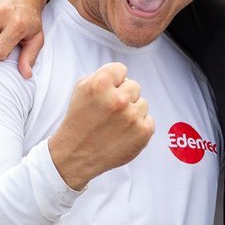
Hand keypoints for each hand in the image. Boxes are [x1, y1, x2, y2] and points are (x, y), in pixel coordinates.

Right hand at [47, 63, 154, 189]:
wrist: (76, 155)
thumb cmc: (79, 119)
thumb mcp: (81, 90)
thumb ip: (103, 75)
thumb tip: (124, 74)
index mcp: (100, 84)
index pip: (121, 69)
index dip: (113, 81)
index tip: (105, 93)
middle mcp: (118, 99)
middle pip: (134, 86)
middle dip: (123, 96)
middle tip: (108, 112)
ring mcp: (132, 117)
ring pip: (142, 103)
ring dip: (131, 111)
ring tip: (114, 124)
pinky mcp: (143, 132)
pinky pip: (148, 120)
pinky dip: (138, 126)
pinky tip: (122, 133)